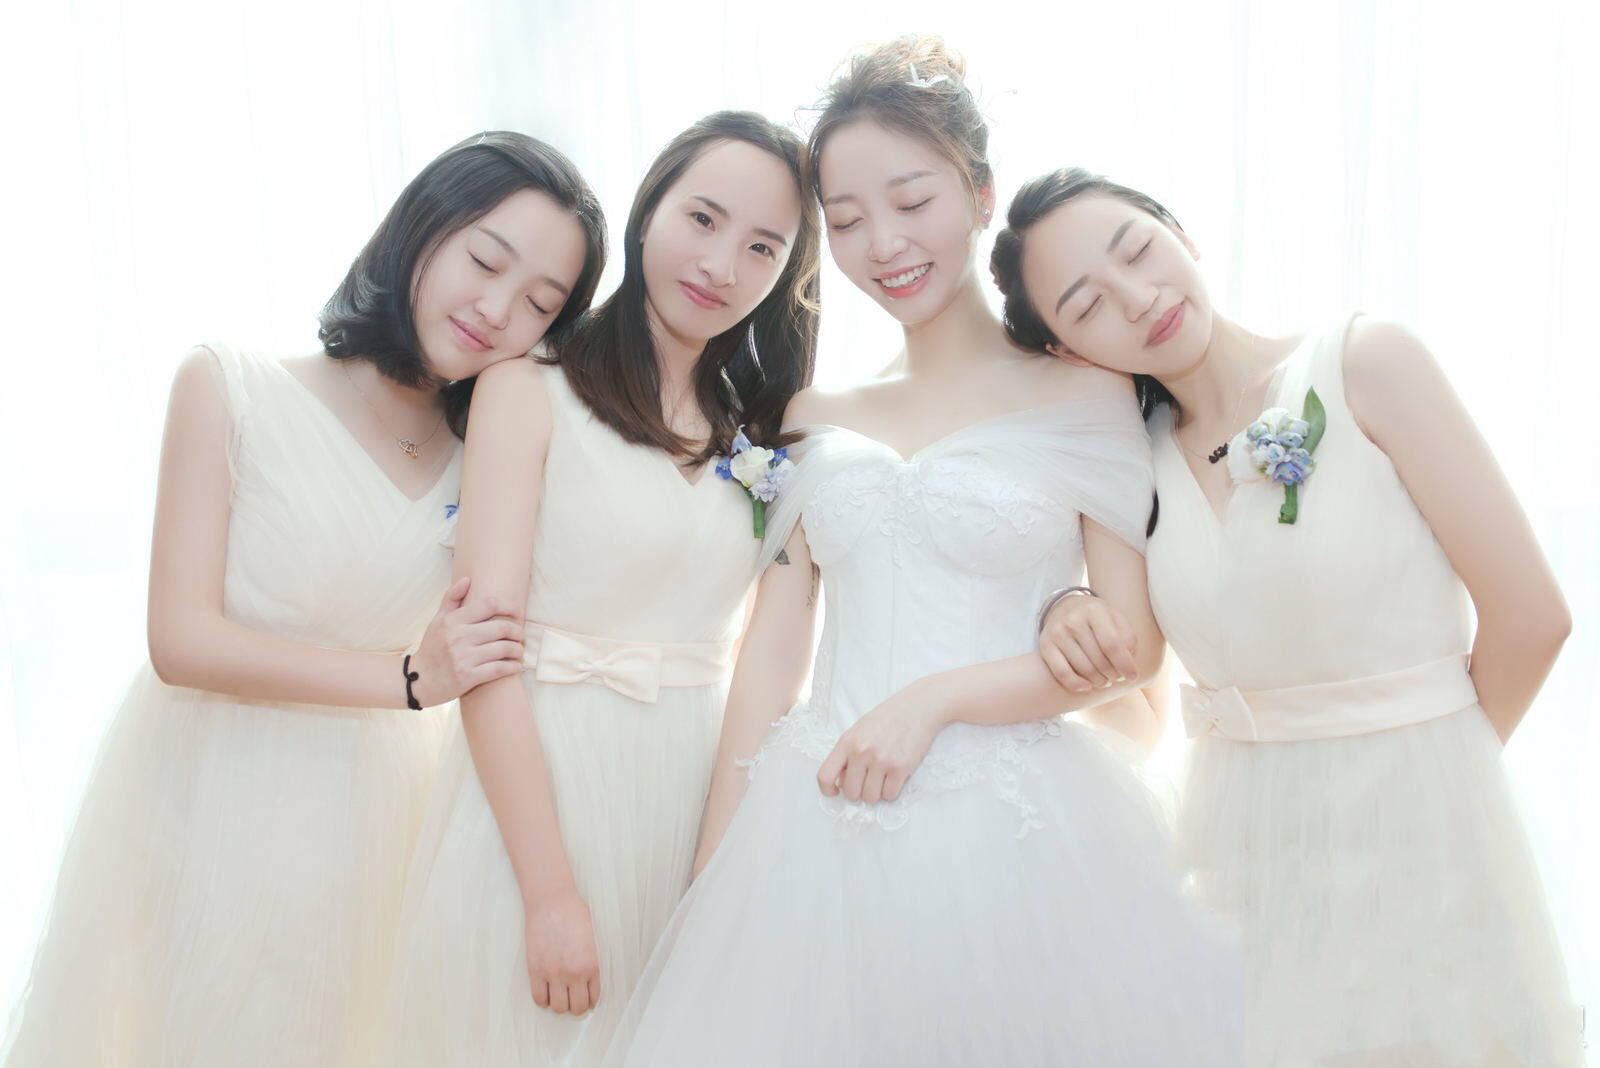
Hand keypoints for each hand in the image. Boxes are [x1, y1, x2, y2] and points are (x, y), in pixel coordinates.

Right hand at [408, 577, 524, 705]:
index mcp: (453, 621)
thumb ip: (452, 599)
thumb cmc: (432, 648)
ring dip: (518, 650)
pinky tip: (515, 666)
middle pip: (502, 627)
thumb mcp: (437, 621)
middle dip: (518, 632)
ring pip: (504, 648)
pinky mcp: (468, 676)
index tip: (519, 614)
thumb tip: (467, 579)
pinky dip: (512, 667)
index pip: (489, 604)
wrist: (417, 680)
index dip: (510, 607)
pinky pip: (499, 669)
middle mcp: (458, 637)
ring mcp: (463, 657)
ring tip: (519, 651)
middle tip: (520, 636)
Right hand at [524, 889, 600, 1015]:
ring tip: (558, 995)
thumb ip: (593, 959)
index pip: (594, 998)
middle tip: (572, 999)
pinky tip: (546, 992)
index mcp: (593, 965)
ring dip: (559, 1004)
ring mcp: (554, 973)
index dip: (590, 1002)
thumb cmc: (574, 913)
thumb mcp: (594, 937)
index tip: (586, 999)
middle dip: (575, 1007)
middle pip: (577, 1008)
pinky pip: (538, 998)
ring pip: (558, 1007)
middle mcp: (574, 973)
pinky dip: (543, 1000)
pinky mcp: (536, 970)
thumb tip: (591, 976)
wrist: (551, 901)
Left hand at [817, 681, 945, 802]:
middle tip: (868, 781)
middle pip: (851, 793)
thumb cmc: (888, 719)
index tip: (836, 792)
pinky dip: (892, 791)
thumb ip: (847, 753)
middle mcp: (861, 752)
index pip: (824, 775)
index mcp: (846, 742)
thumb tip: (841, 781)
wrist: (918, 708)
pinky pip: (890, 795)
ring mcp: (881, 761)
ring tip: (883, 777)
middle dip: (859, 792)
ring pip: (871, 798)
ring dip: (877, 793)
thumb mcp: (859, 730)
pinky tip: (895, 777)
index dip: (827, 790)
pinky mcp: (900, 768)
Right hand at [1038, 594, 1137, 693]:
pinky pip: (1061, 673)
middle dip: (1112, 674)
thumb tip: (1129, 661)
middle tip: (1117, 677)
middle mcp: (1074, 620)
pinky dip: (1076, 684)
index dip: (1125, 664)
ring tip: (1104, 680)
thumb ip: (1127, 638)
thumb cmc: (1098, 620)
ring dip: (1098, 681)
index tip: (1132, 676)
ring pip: (1083, 669)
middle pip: (1099, 660)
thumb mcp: (1116, 620)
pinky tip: (1086, 686)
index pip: (1112, 643)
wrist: (1066, 608)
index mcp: (1095, 610)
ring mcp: (1058, 633)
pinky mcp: (1046, 645)